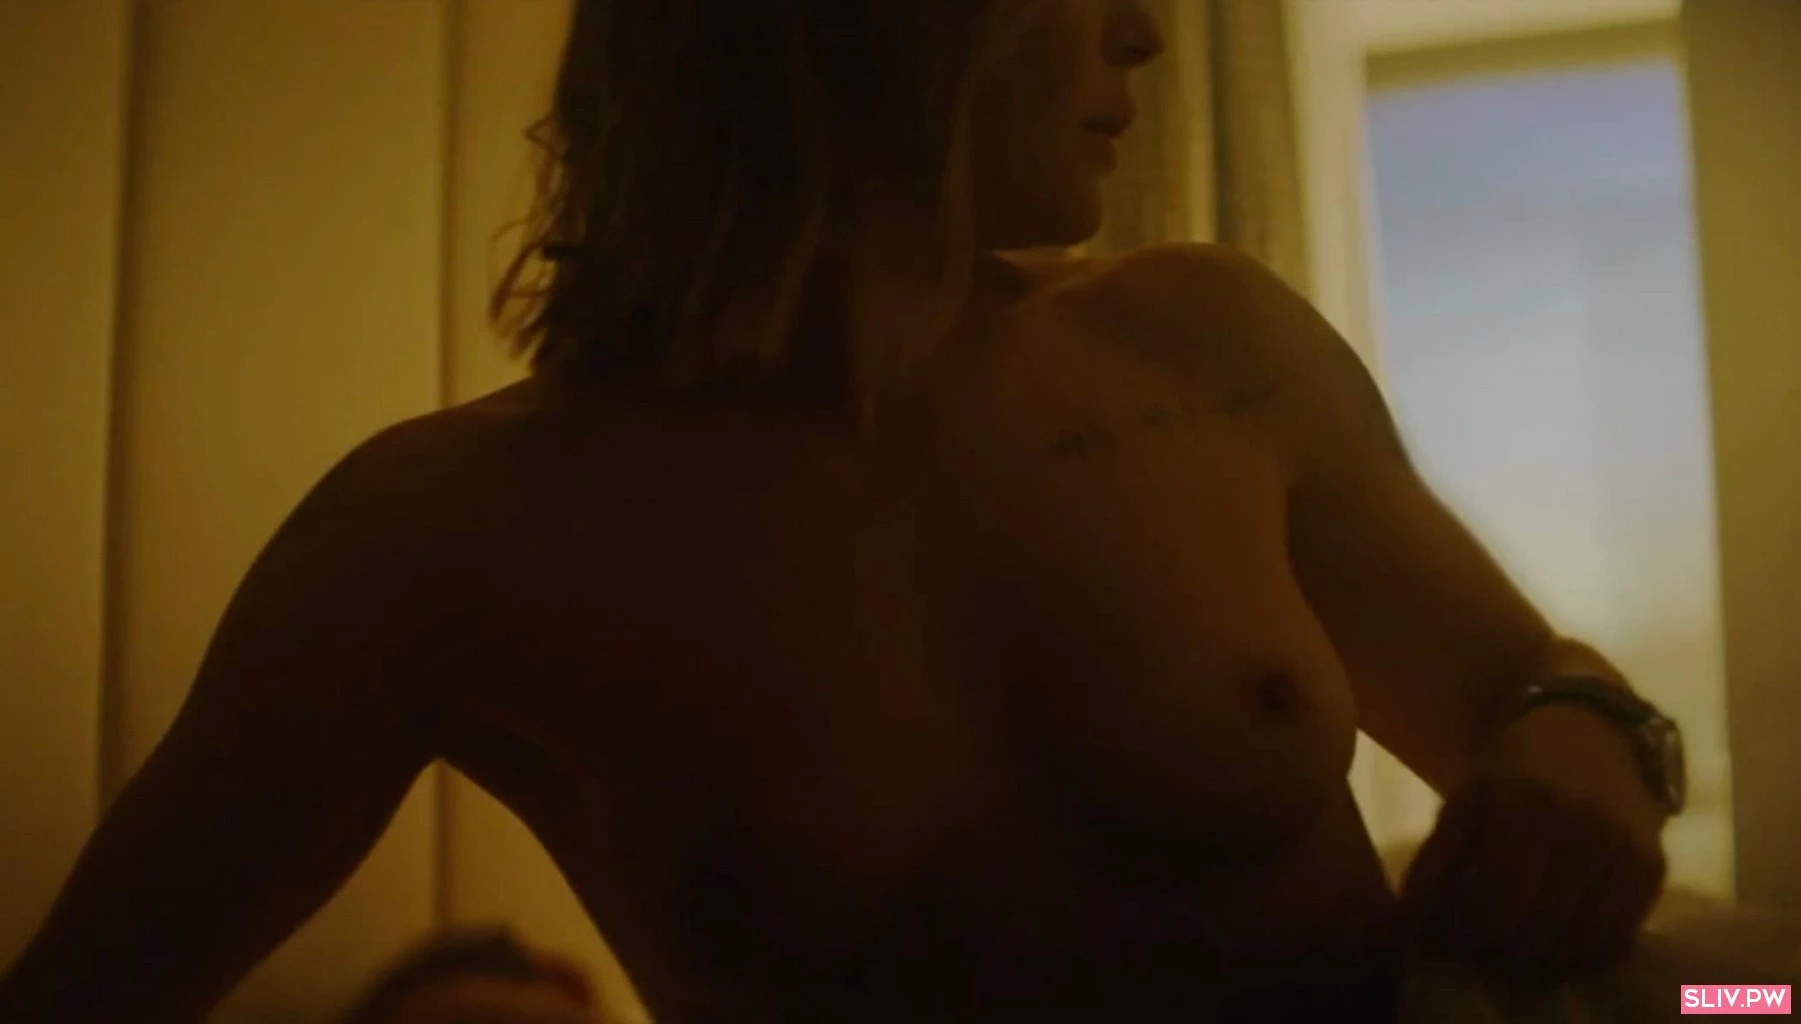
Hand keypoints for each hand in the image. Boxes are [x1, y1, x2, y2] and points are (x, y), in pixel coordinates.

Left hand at [1398, 704, 1668, 984]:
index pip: (1492, 892)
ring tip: (1513, 964)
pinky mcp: (1653, 867)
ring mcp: (1623, 847)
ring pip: (1579, 938)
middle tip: (1479, 958)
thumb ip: (1439, 859)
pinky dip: (1584, 958)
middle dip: (1499, 953)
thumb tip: (1414, 924)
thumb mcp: (1466, 800)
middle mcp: (1582, 825)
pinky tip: (1557, 957)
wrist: (1591, 734)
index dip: (1466, 931)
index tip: (1446, 948)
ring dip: (1540, 964)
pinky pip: (1619, 934)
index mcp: (1523, 802)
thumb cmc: (1514, 773)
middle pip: (1536, 922)